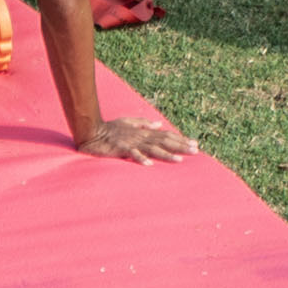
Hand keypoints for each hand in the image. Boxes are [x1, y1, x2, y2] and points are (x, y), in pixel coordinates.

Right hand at [80, 116, 195, 164]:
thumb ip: (144, 123)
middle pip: (164, 141)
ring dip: (166, 154)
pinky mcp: (121, 149)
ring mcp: (131, 142)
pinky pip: (132, 154)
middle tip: (195, 151)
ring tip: (179, 160)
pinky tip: (149, 165)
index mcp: (144, 131)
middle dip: (180, 146)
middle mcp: (141, 136)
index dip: (181, 139)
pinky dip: (140, 159)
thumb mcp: (129, 122)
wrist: (92, 131)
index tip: (194, 144)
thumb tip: (159, 124)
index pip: (166, 135)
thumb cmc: (110, 128)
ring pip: (152, 148)